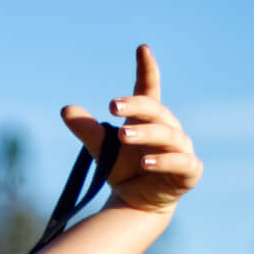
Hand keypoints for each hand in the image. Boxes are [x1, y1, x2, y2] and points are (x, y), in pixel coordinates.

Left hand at [60, 44, 201, 215]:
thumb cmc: (123, 169)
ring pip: (167, 136)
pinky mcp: (188, 172)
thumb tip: (65, 109)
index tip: (142, 49)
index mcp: (149, 119)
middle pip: (156, 111)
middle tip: (112, 105)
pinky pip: (181, 163)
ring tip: (123, 136)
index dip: (147, 69)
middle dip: (136, 107)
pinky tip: (144, 162)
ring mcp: (181, 150)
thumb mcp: (102, 149)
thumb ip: (87, 130)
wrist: (136, 204)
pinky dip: (163, 161)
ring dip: (145, 134)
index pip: (149, 89)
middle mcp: (168, 129)